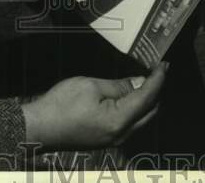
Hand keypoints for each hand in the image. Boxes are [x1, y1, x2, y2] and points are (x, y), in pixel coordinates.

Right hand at [21, 64, 166, 149]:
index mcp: (119, 121)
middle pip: (150, 112)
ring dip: (146, 99)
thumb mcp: (91, 86)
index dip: (158, 79)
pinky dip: (135, 107)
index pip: (147, 98)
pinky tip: (130, 93)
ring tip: (145, 78)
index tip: (164, 64)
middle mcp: (122, 134)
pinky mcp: (107, 138)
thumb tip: (139, 82)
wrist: (40, 127)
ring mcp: (115, 139)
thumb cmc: (62, 104)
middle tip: (157, 69)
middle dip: (156, 90)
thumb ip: (118, 86)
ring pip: (142, 118)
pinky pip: (130, 122)